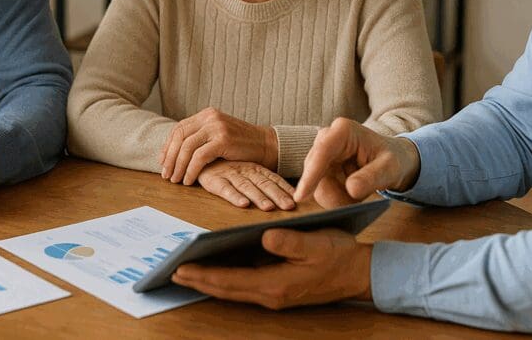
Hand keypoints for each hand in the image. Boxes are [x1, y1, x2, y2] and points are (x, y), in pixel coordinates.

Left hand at [159, 107, 276, 184]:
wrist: (266, 145)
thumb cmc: (242, 145)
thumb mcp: (219, 134)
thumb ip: (201, 137)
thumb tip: (176, 151)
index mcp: (207, 114)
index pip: (179, 128)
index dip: (168, 146)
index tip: (163, 162)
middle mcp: (210, 117)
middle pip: (180, 137)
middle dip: (170, 157)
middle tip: (166, 175)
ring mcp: (216, 127)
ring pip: (187, 147)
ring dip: (178, 166)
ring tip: (176, 180)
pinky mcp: (223, 140)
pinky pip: (199, 157)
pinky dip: (191, 170)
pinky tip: (189, 180)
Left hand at [172, 227, 371, 308]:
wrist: (359, 274)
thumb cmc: (338, 255)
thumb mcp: (316, 243)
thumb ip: (289, 242)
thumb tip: (263, 237)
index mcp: (276, 284)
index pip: (230, 280)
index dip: (203, 275)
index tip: (180, 269)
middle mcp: (270, 294)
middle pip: (225, 289)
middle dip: (197, 280)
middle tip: (171, 271)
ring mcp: (273, 293)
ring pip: (232, 289)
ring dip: (208, 280)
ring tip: (185, 268)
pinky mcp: (277, 288)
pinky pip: (243, 286)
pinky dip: (224, 278)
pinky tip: (215, 267)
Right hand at [197, 160, 294, 210]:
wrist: (200, 156)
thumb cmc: (226, 167)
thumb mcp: (246, 170)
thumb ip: (261, 181)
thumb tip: (285, 197)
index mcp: (255, 168)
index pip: (273, 178)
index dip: (285, 189)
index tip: (297, 199)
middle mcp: (245, 170)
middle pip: (264, 184)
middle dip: (277, 196)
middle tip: (289, 207)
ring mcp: (230, 174)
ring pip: (247, 186)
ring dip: (258, 197)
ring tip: (269, 207)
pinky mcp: (214, 180)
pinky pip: (225, 189)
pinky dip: (234, 196)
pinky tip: (243, 204)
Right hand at [294, 118, 419, 207]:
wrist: (395, 160)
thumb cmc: (394, 159)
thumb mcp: (390, 168)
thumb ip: (372, 177)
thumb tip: (350, 189)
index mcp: (343, 130)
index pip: (322, 152)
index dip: (310, 175)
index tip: (301, 197)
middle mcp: (327, 138)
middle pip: (314, 171)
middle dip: (333, 193)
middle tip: (357, 204)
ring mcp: (322, 153)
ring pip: (316, 184)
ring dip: (336, 197)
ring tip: (359, 198)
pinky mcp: (321, 167)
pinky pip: (320, 189)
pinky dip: (336, 197)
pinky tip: (352, 197)